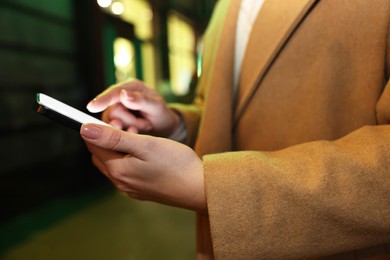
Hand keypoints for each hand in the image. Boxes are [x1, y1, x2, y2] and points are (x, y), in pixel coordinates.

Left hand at [80, 123, 206, 213]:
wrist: (200, 188)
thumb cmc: (176, 164)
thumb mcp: (145, 144)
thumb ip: (114, 137)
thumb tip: (85, 129)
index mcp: (118, 170)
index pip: (93, 145)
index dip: (94, 128)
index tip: (103, 114)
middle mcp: (121, 183)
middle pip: (100, 156)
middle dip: (104, 139)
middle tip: (122, 125)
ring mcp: (131, 189)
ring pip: (113, 164)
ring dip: (116, 150)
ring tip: (134, 137)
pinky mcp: (142, 191)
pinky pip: (125, 173)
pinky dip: (127, 160)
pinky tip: (142, 155)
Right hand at [86, 80, 179, 136]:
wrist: (163, 128)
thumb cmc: (161, 114)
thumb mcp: (156, 107)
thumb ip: (141, 100)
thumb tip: (124, 94)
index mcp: (131, 87)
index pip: (114, 92)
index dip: (103, 100)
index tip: (92, 107)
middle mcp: (120, 96)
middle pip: (112, 112)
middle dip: (129, 122)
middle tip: (145, 123)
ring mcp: (115, 110)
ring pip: (111, 124)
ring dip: (128, 129)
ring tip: (142, 126)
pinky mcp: (113, 122)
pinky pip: (112, 132)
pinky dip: (125, 135)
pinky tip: (135, 132)